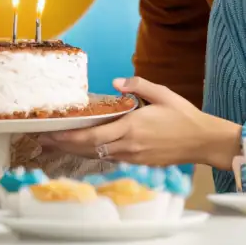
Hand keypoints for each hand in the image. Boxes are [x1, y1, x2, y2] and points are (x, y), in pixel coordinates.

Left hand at [40, 77, 240, 168]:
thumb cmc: (184, 116)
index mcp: (131, 127)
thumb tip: (116, 82)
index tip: (49, 133)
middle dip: (63, 145)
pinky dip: (93, 154)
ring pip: (97, 156)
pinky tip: (84, 149)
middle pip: (89, 149)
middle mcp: (128, 145)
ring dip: (75, 151)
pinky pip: (110, 158)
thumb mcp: (162, 93)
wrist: (203, 141)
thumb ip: (137, 86)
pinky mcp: (139, 162)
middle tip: (42, 141)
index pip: (92, 136)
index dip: (68, 137)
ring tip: (55, 146)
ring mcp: (133, 156)